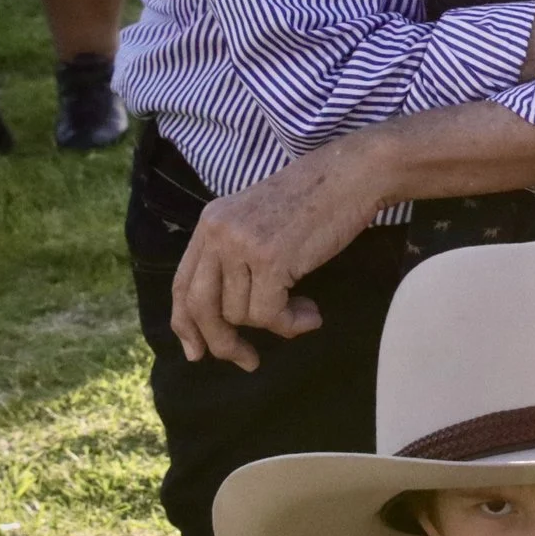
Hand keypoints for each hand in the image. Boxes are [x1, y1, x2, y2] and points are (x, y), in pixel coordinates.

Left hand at [170, 140, 385, 369]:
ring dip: (276, 325)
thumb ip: (238, 255)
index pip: (183, 284)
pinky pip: (269, 314)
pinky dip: (291, 325)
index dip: (187, 324)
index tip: (197, 352)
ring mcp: (242, 245)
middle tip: (247, 361)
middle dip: (221, 342)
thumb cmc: (317, 199)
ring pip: (241, 314)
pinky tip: (312, 315)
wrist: (351, 174)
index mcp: (211, 223)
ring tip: (304, 311)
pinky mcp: (271, 258)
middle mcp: (218, 233)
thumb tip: (231, 312)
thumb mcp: (261, 222)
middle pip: (201, 307)